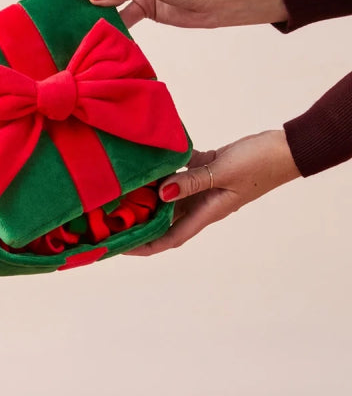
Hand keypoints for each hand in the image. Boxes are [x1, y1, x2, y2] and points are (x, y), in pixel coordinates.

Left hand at [126, 130, 299, 255]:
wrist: (284, 147)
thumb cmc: (260, 164)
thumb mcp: (222, 172)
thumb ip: (191, 182)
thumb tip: (161, 194)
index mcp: (208, 212)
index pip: (171, 237)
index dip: (146, 245)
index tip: (122, 248)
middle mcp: (203, 203)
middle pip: (166, 217)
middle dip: (141, 219)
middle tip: (111, 215)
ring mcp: (205, 186)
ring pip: (171, 194)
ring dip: (150, 192)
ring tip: (122, 188)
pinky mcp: (208, 168)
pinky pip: (182, 170)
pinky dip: (167, 166)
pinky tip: (149, 157)